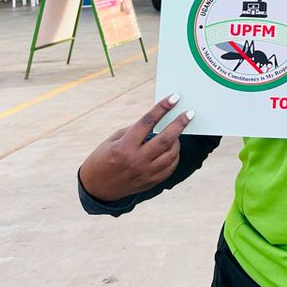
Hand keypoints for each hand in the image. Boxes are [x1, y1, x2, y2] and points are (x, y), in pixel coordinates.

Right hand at [79, 95, 193, 201]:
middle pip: (165, 140)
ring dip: (178, 141)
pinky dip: (175, 156)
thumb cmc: (103, 158)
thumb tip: (158, 120)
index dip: (162, 108)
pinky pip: (170, 168)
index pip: (147, 123)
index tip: (174, 98)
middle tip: (190, 113)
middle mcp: (136, 161)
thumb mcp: (113, 140)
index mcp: (124, 147)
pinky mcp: (150, 183)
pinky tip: (173, 148)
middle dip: (180, 124)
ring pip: (171, 155)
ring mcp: (144, 173)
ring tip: (177, 132)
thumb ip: (135, 130)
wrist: (96, 188)